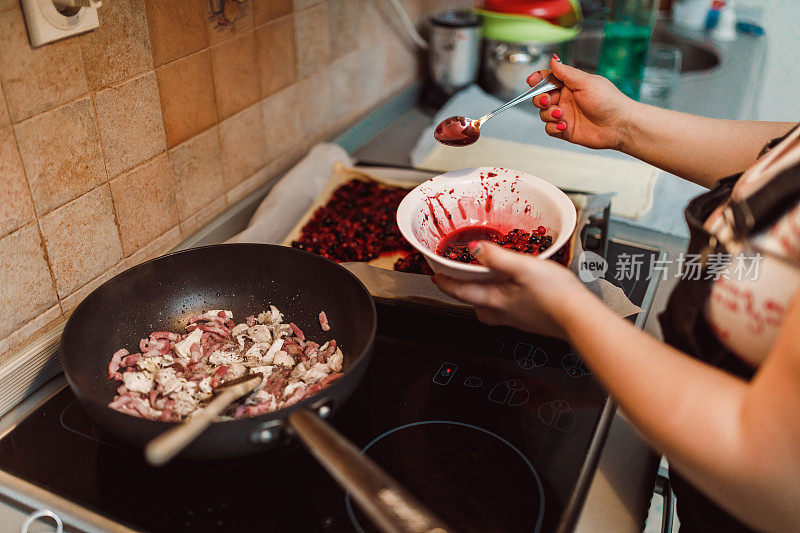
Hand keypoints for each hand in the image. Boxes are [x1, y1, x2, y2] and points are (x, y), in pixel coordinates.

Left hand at [432, 241, 591, 338]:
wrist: (580, 318)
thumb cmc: (555, 295)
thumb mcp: (523, 267)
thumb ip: (497, 257)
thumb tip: (474, 249)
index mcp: (495, 300)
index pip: (460, 293)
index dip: (446, 283)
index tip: (436, 277)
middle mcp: (502, 313)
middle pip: (474, 304)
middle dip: (464, 292)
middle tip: (459, 279)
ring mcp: (517, 320)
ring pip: (491, 309)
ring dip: (484, 296)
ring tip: (487, 282)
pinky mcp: (531, 320)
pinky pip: (509, 310)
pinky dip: (504, 299)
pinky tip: (516, 290)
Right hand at [527, 54, 634, 150]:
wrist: (619, 125)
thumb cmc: (608, 101)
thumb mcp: (586, 82)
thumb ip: (567, 73)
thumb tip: (554, 59)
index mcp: (571, 85)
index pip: (549, 79)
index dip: (538, 79)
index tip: (531, 80)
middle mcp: (566, 99)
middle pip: (541, 97)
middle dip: (540, 98)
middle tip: (548, 100)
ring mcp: (565, 115)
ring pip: (543, 113)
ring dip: (548, 114)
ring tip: (560, 115)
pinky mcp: (565, 130)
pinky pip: (549, 128)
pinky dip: (552, 127)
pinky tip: (563, 125)